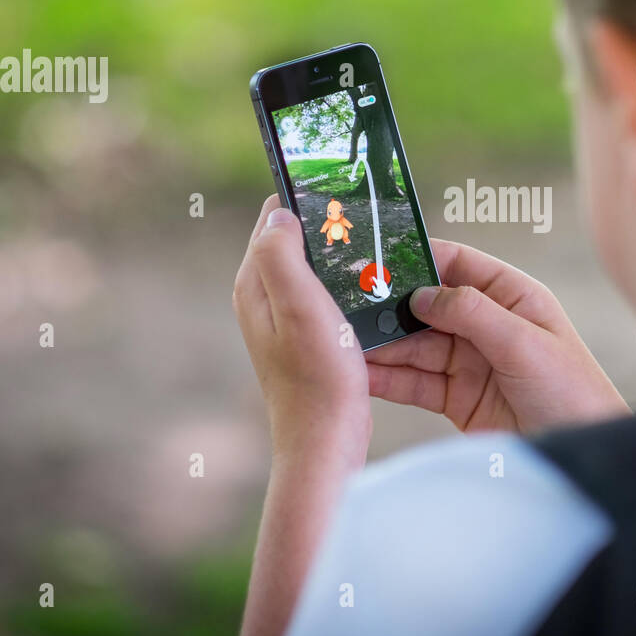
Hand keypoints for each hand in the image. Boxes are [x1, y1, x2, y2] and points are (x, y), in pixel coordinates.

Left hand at [233, 195, 370, 465]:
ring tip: (379, 248)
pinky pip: (330, 296)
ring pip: (317, 268)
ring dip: (343, 257)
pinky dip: (351, 286)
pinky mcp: (310, 339)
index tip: (343, 192)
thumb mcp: (299, 307)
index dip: (306, 199)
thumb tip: (280, 213)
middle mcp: (265, 298)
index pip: (275, 217)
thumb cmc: (316, 378)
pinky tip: (377, 291)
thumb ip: (281, 255)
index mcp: (256, 284)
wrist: (325, 443)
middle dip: (329, 226)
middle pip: (298, 240)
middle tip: (370, 218)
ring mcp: (287, 320)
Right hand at [366, 239, 628, 432]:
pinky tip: (359, 374)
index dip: (417, 259)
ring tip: (343, 342)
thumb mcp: (525, 345)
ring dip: (381, 345)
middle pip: (426, 306)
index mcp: (512, 297)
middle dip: (388, 307)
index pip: (457, 264)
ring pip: (414, 346)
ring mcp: (470, 362)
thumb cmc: (573, 394)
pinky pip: (414, 382)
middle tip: (346, 306)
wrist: (582, 459)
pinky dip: (386, 379)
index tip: (376, 262)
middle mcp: (487, 325)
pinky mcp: (457, 398)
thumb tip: (422, 293)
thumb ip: (473, 314)